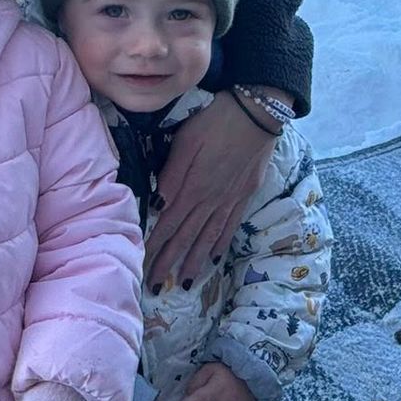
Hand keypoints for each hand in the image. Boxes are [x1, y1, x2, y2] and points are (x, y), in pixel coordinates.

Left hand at [145, 91, 279, 289]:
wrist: (258, 113)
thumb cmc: (217, 120)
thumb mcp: (187, 140)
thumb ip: (172, 173)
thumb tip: (158, 205)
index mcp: (193, 188)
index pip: (168, 224)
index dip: (155, 246)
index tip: (141, 266)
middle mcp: (211, 201)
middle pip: (186, 236)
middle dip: (169, 262)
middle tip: (156, 286)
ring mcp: (229, 200)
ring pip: (208, 238)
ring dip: (194, 261)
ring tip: (184, 282)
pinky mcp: (244, 195)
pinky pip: (229, 226)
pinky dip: (219, 244)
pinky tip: (213, 257)